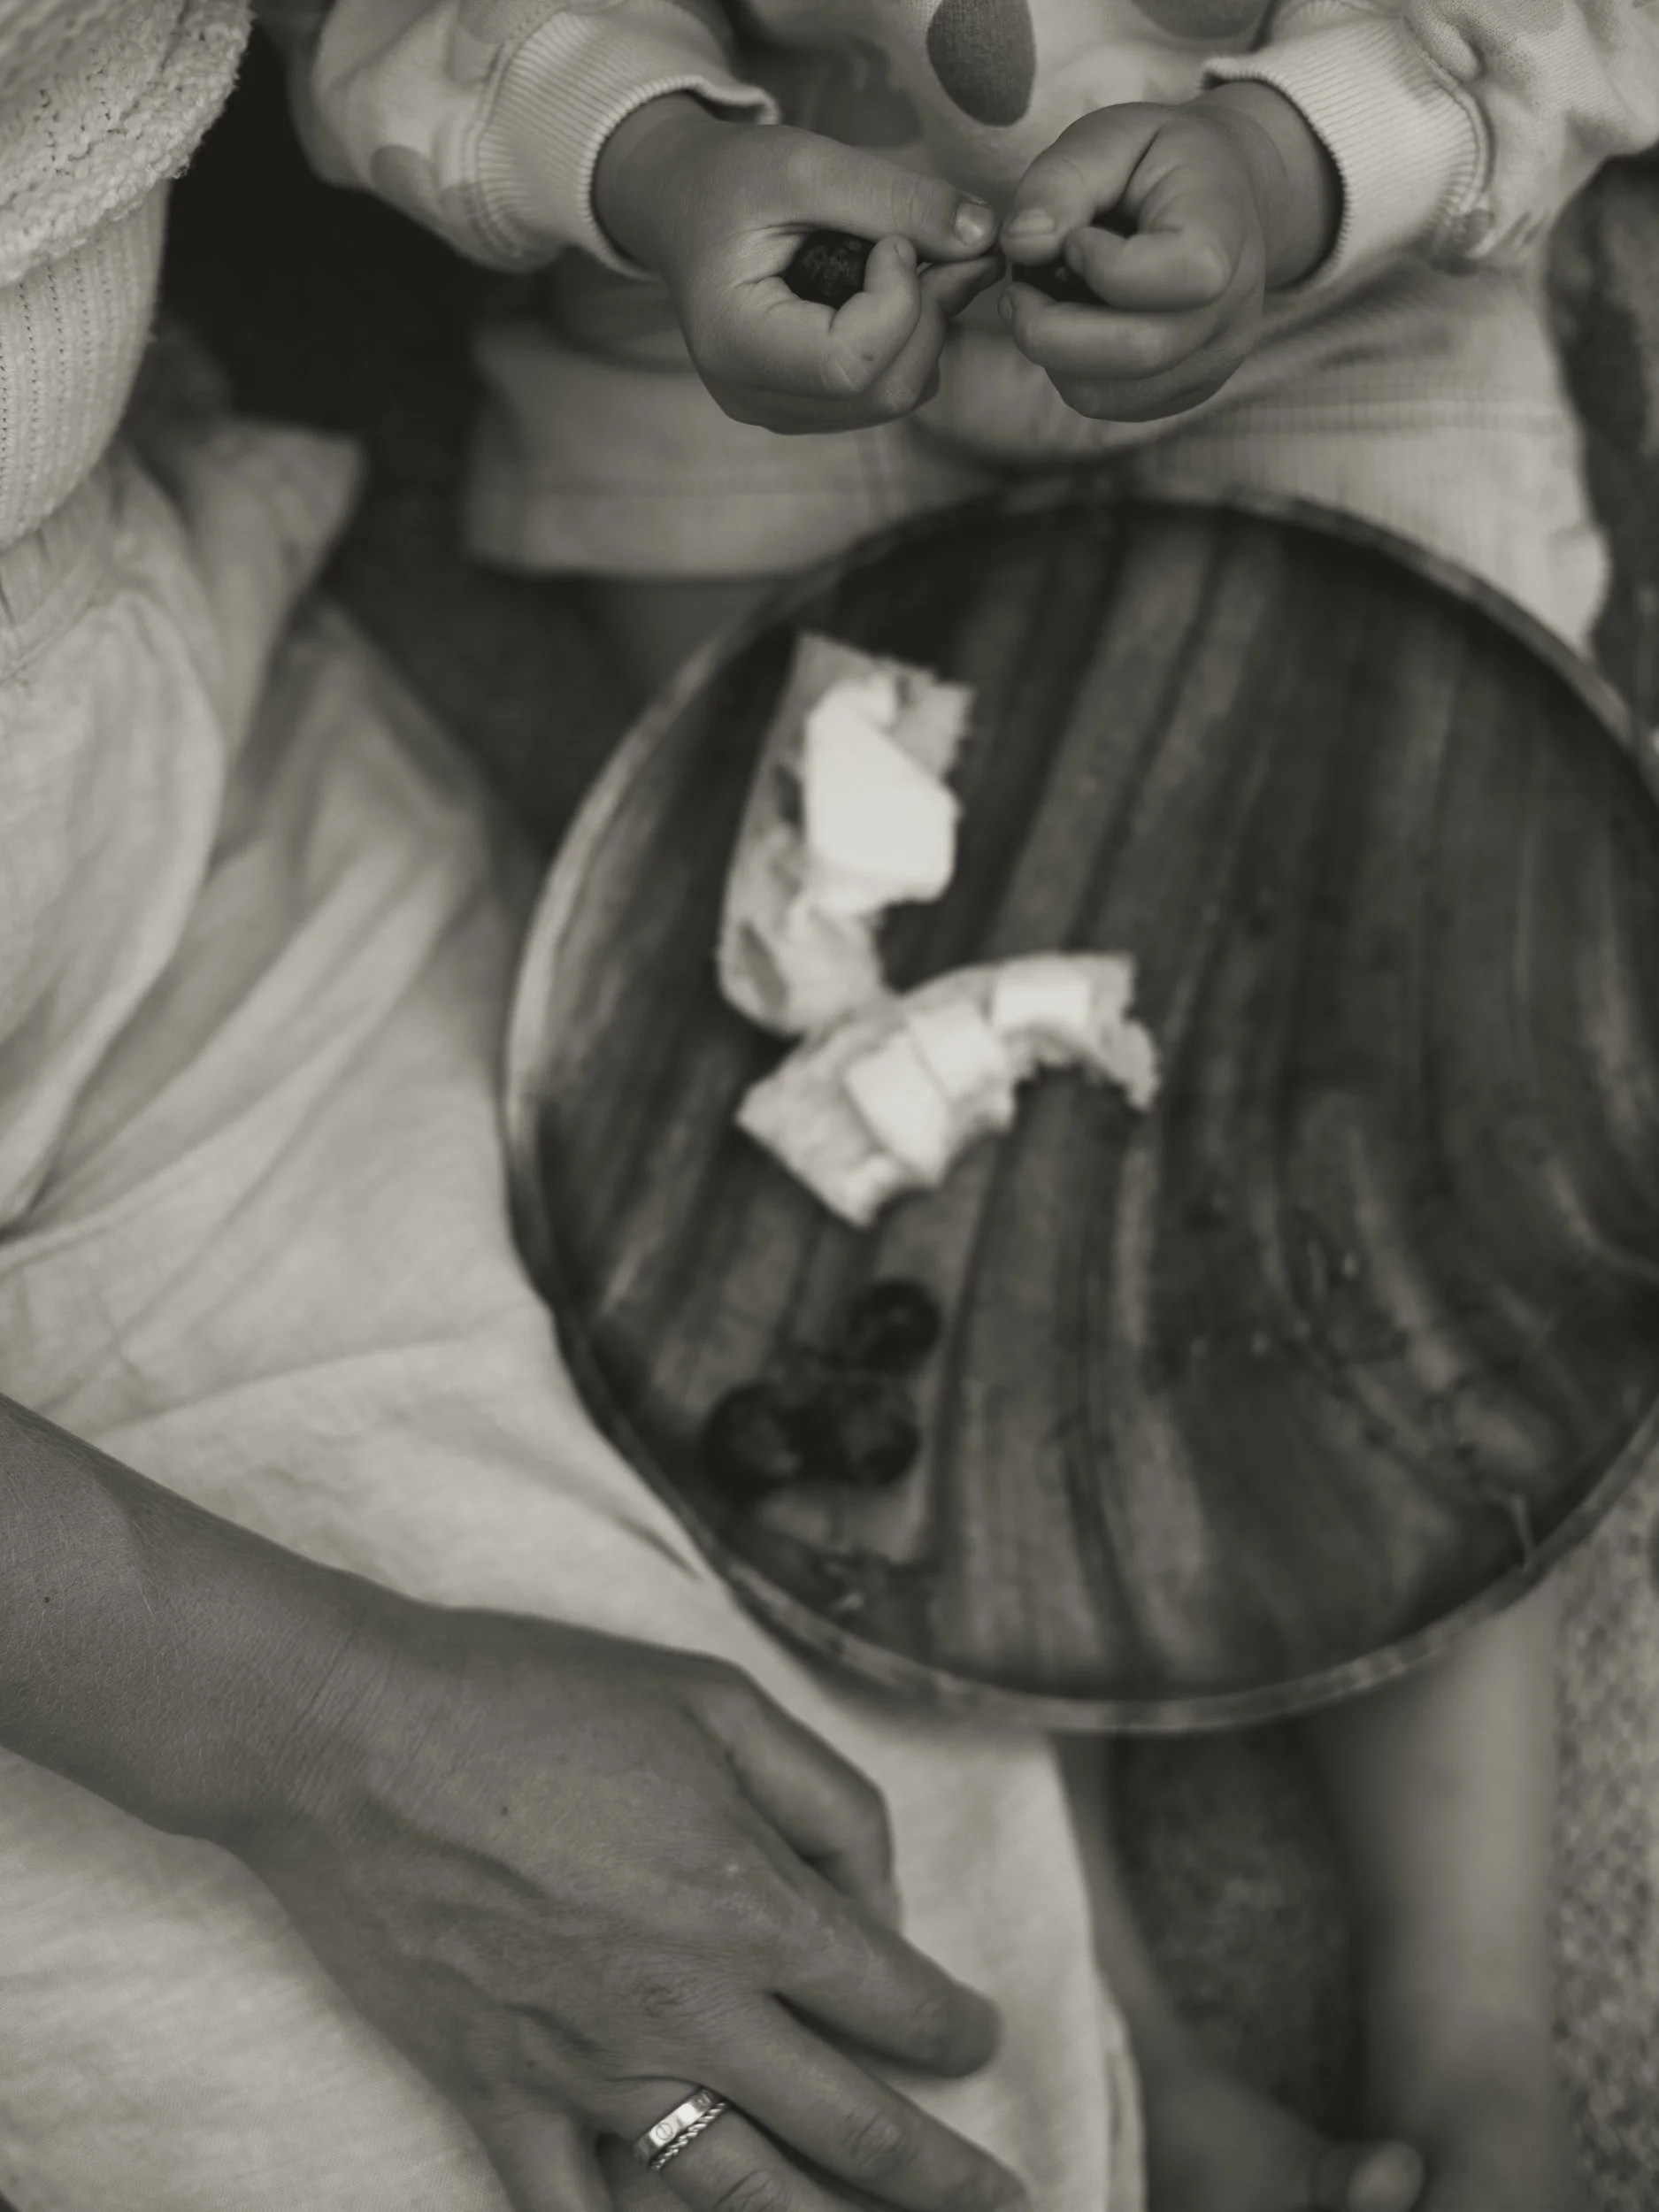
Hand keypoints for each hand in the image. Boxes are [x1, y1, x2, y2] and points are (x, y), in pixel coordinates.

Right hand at [235, 1596, 1026, 2211]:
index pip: (893, 1999)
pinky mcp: (496, 2097)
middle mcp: (687, 2009)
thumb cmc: (534, 1699)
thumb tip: (873, 1893)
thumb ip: (823, 1799)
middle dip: (941, 2177)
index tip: (978, 2039)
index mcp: (747, 1902)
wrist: (351, 1739)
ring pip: (736, 2196)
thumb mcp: (714, 1699)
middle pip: (848, 2126)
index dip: (957, 2028)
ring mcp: (589, 2070)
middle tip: (1000, 2203)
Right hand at [594, 98, 1000, 432]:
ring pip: (891, 399)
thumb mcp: (806, 164)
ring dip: (928, 331)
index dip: (898, 304)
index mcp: (734, 345)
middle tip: (954, 247)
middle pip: (881, 392)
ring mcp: (779, 413)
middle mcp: (753, 398)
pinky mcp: (805, 408)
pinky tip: (900, 294)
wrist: (682, 206)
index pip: (849, 365)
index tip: (895, 239)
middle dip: (931, 318)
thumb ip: (895, 198)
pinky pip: (882, 395)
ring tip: (923, 262)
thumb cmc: (729, 180)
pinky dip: (910, 344)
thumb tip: (984, 236)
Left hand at [998, 84, 1338, 421]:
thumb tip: (1021, 243)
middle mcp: (1231, 309)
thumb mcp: (1112, 135)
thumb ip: (1062, 179)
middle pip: (1135, 354)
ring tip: (1047, 302)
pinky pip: (1107, 404)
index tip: (1075, 239)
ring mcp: (1213, 361)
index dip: (1105, 265)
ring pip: (1107, 394)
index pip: (1180, 275)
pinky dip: (1071, 371)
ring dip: (1053, 354)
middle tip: (1018, 291)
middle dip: (1048, 330)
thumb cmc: (1161, 160)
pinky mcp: (1185, 391)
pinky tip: (1075, 325)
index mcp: (1225, 233)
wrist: (1223, 196)